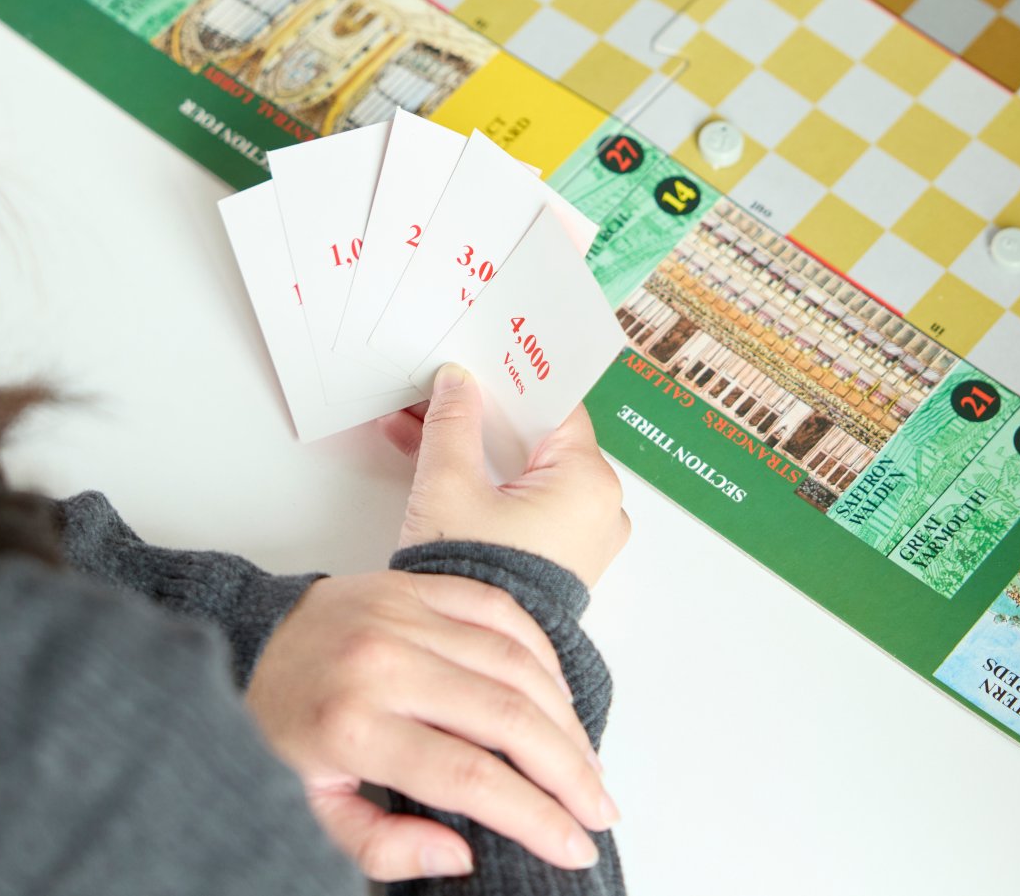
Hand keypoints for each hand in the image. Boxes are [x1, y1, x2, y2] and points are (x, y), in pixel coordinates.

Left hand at [246, 571, 614, 879]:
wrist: (244, 644)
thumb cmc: (279, 732)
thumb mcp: (308, 811)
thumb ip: (380, 845)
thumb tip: (461, 853)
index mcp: (350, 727)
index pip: (469, 776)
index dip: (535, 816)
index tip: (575, 848)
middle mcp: (381, 661)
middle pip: (507, 717)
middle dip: (569, 772)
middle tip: (600, 813)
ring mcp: (400, 613)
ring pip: (514, 662)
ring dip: (565, 719)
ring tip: (588, 767)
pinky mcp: (413, 584)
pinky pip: (499, 610)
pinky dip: (541, 653)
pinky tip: (558, 697)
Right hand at [378, 364, 630, 587]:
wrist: (467, 653)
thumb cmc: (472, 576)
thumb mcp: (449, 485)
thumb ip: (453, 423)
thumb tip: (458, 384)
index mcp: (588, 482)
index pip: (555, 406)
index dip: (512, 384)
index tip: (480, 367)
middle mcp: (599, 509)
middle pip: (537, 438)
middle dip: (481, 418)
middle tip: (441, 397)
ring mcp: (582, 536)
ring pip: (526, 471)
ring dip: (476, 451)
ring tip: (420, 432)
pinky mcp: (559, 556)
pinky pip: (527, 502)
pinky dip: (488, 485)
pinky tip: (437, 469)